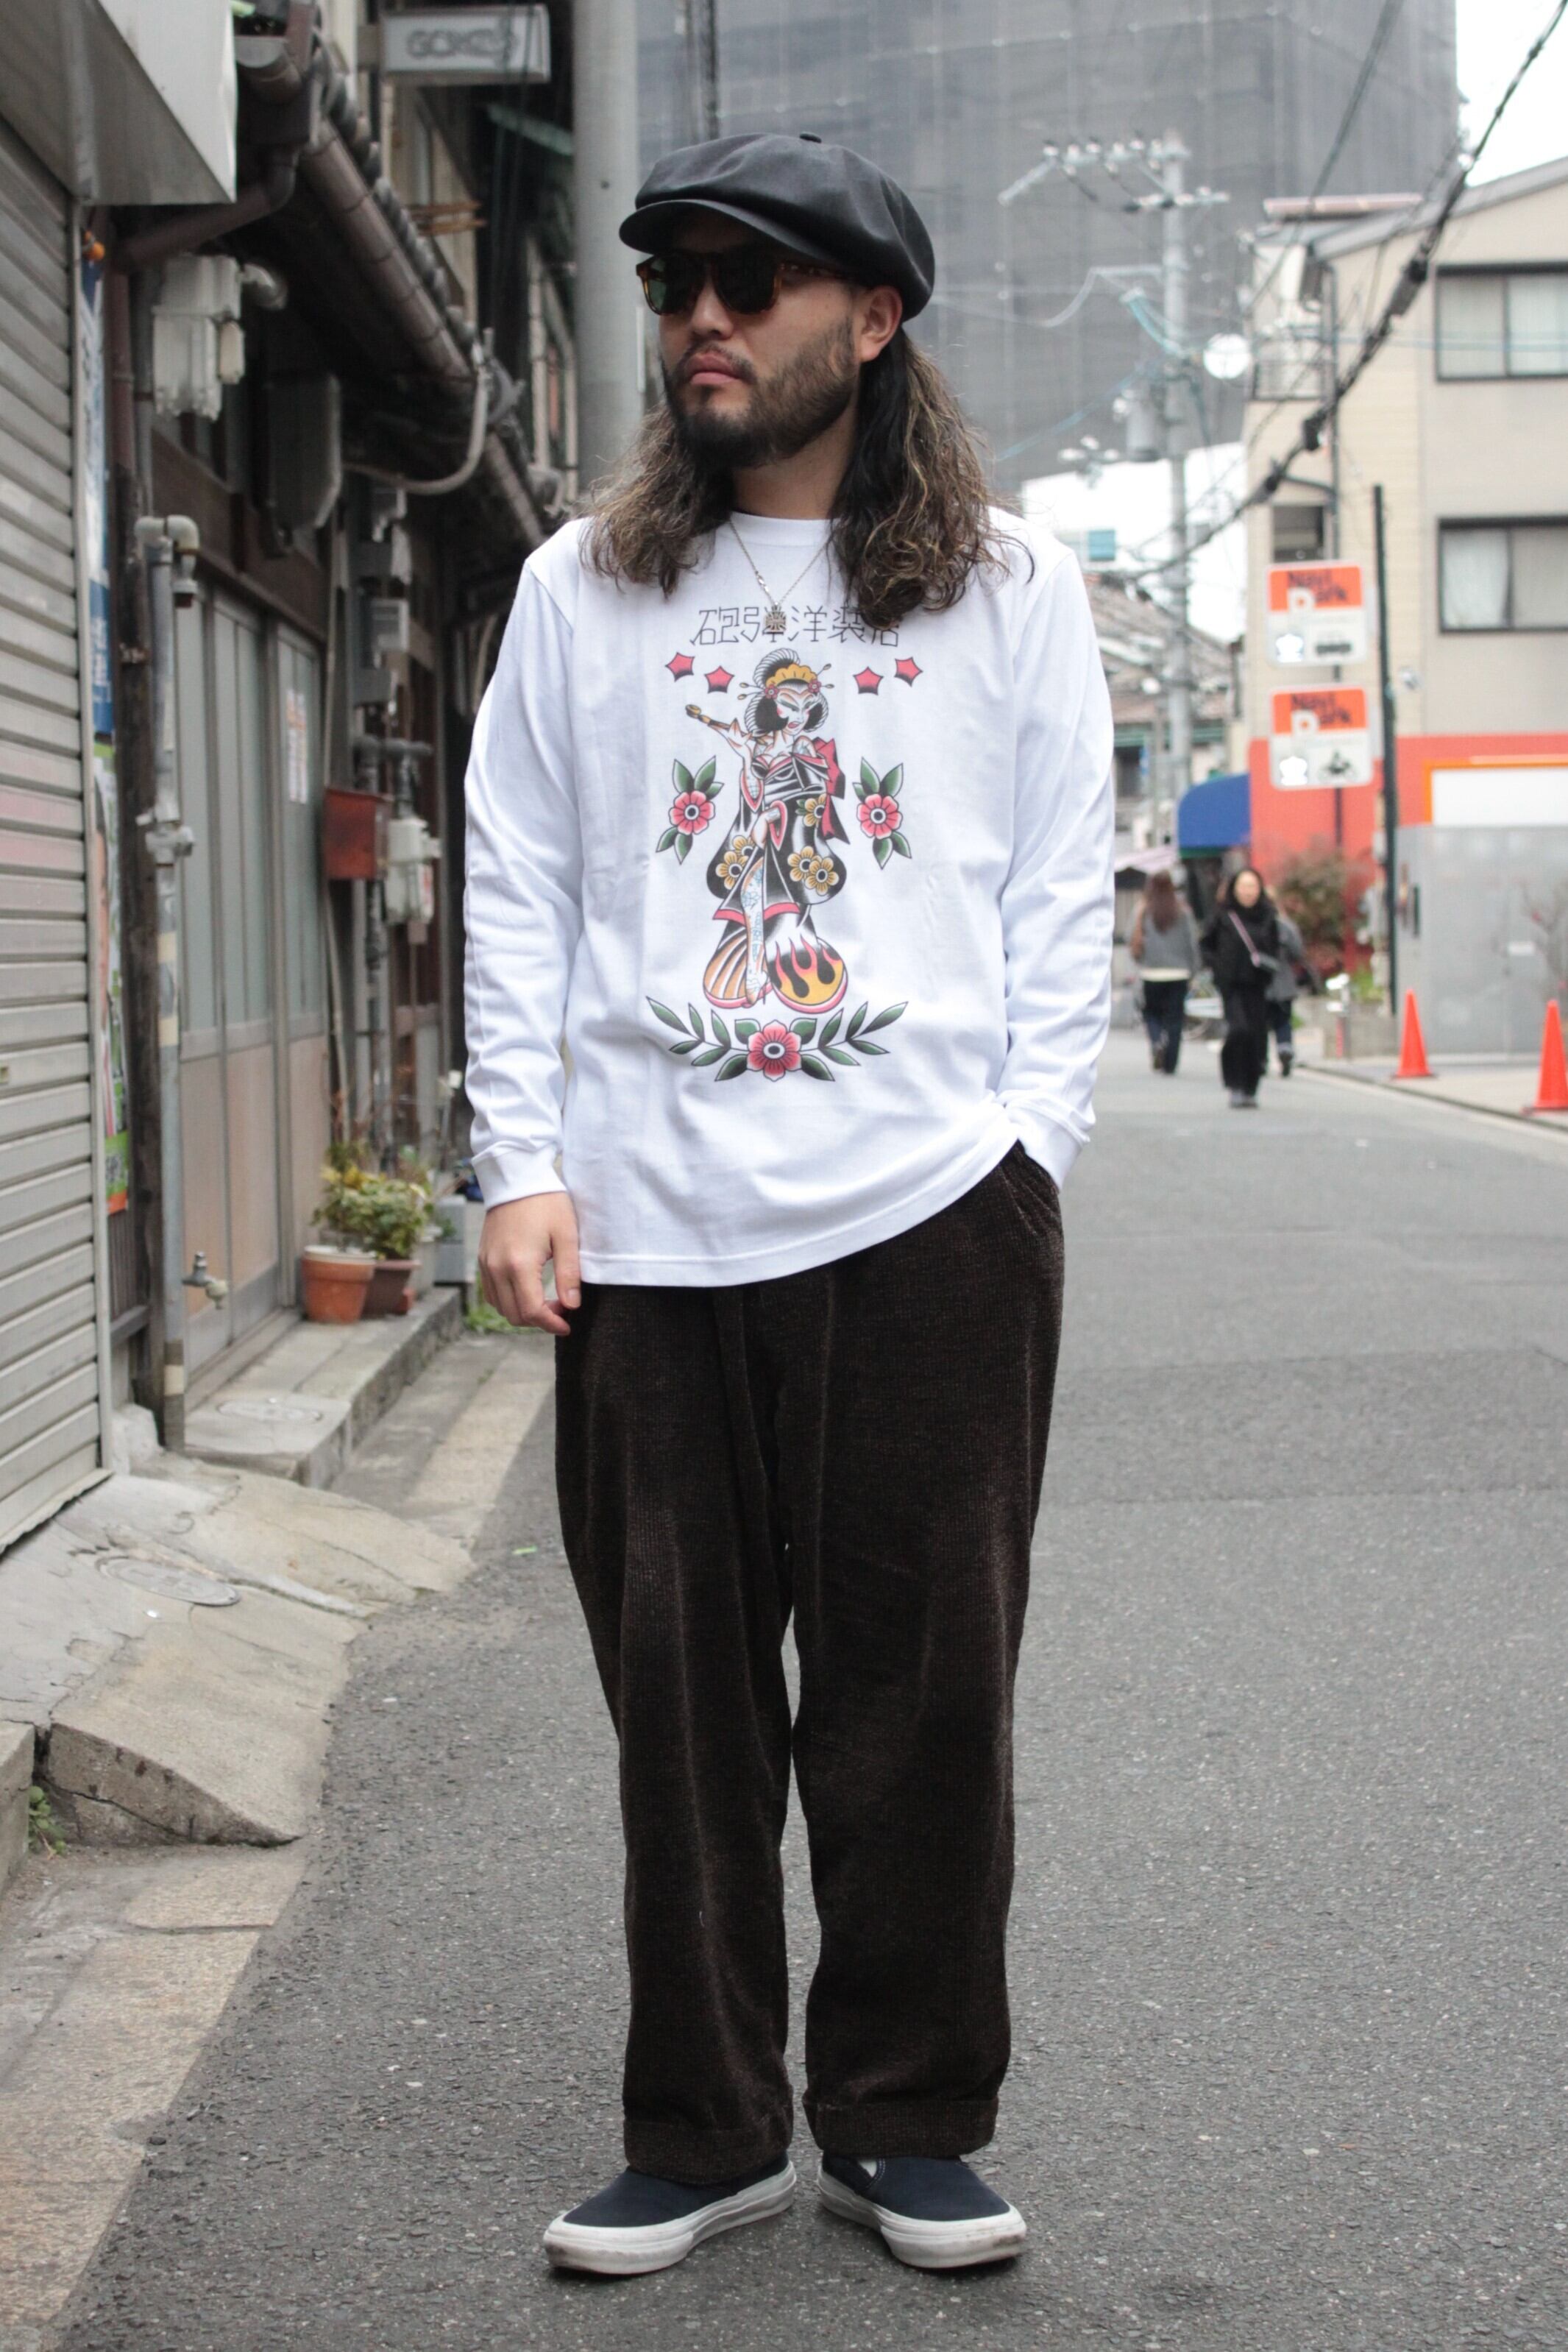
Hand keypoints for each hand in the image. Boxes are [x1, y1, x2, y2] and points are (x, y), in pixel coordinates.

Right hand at [477, 1192, 580, 1336]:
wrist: (517, 1178)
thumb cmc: (546, 1203)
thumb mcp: (566, 1236)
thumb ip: (569, 1274)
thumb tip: (572, 1305)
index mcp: (518, 1264)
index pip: (532, 1311)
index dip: (551, 1324)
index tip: (567, 1325)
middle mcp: (497, 1268)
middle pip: (514, 1315)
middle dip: (539, 1320)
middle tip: (562, 1309)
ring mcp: (486, 1264)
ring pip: (501, 1307)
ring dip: (524, 1312)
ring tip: (547, 1301)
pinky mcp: (483, 1259)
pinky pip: (492, 1293)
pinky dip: (509, 1300)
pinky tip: (528, 1290)